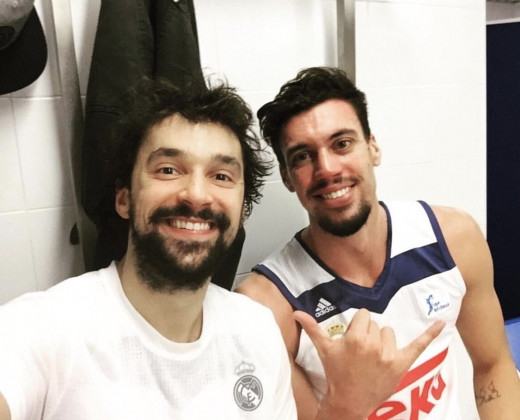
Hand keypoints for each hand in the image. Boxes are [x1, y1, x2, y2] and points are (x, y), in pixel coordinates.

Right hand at [294, 308, 444, 419]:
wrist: (349, 401)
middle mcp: (375, 344)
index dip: (357, 327)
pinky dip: (430, 334)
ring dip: (383, 341)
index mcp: (356, 337)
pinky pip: (418, 345)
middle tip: (361, 353)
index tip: (353, 341)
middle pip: (376, 325)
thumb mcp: (324, 350)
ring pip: (390, 333)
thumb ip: (312, 328)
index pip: (363, 317)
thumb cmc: (336, 373)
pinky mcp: (402, 364)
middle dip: (368, 335)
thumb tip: (297, 312)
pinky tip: (442, 324)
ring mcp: (390, 355)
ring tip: (373, 357)